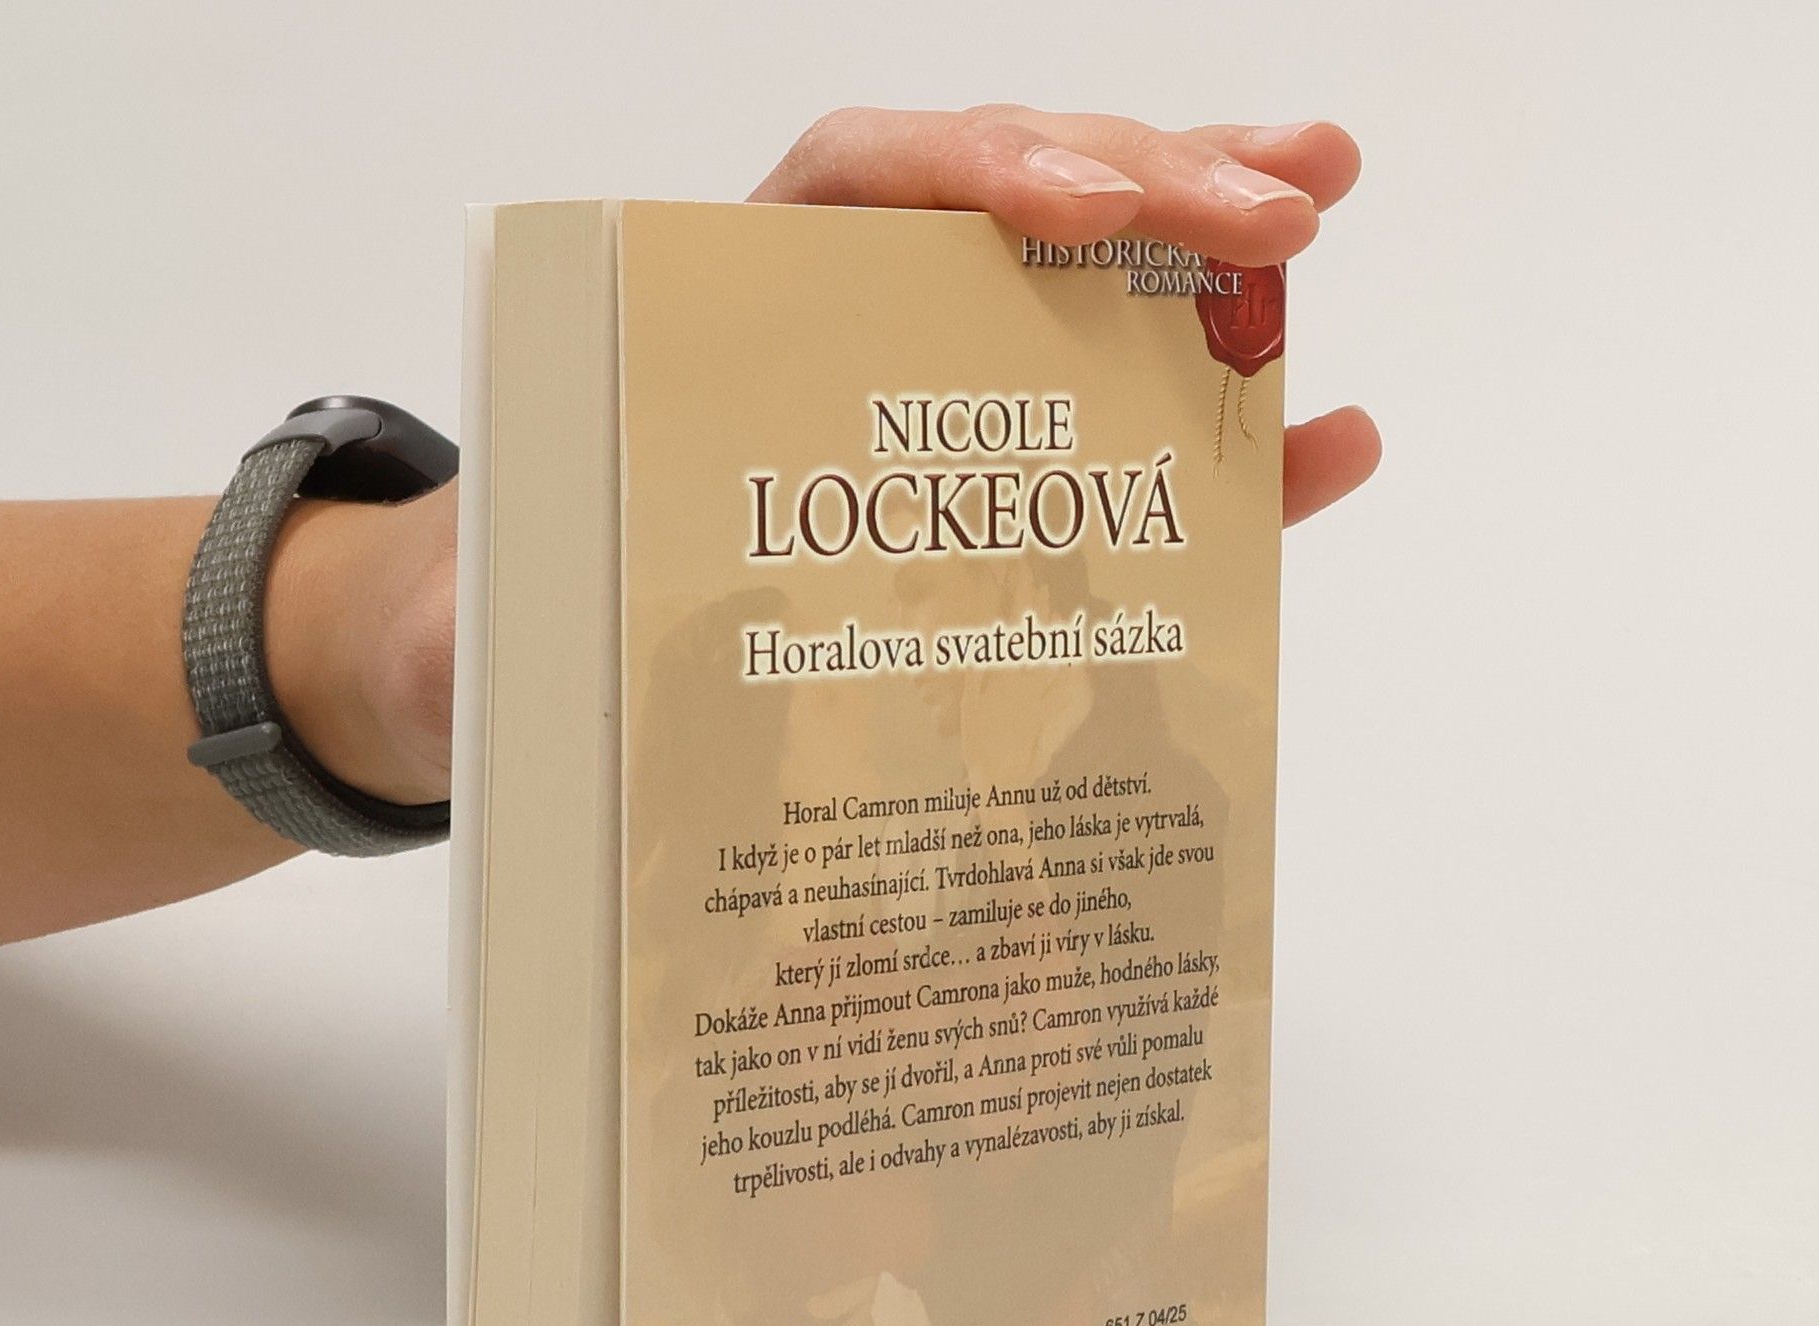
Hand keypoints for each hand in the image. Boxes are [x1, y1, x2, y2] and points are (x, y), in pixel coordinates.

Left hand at [282, 106, 1377, 810]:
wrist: (545, 663)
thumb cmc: (526, 608)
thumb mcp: (499, 590)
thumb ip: (507, 581)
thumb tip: (494, 612)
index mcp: (729, 306)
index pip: (863, 178)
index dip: (978, 169)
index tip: (1080, 216)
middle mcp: (852, 319)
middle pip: (1013, 204)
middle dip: (1151, 185)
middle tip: (1288, 205)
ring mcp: (938, 389)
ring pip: (1086, 295)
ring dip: (1210, 248)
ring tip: (1320, 208)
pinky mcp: (998, 481)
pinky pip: (1123, 442)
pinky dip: (1220, 438)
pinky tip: (1323, 440)